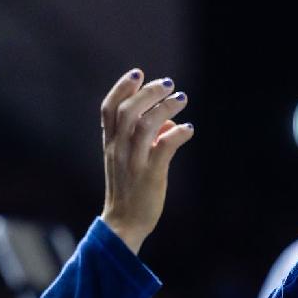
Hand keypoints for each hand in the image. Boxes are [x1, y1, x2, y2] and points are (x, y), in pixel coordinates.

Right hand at [99, 69, 194, 252]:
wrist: (123, 224)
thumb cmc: (129, 189)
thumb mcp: (131, 160)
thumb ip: (148, 138)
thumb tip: (171, 121)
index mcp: (110, 144)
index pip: (109, 108)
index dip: (121, 88)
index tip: (138, 73)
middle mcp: (118, 150)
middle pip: (128, 111)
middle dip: (148, 93)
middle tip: (169, 84)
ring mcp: (133, 162)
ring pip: (145, 126)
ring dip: (165, 108)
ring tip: (182, 99)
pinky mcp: (149, 176)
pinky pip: (163, 148)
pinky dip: (177, 134)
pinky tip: (189, 130)